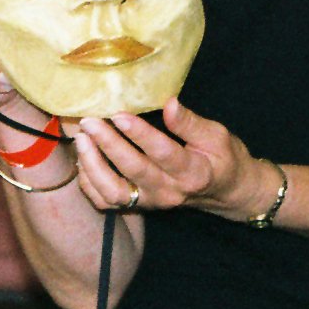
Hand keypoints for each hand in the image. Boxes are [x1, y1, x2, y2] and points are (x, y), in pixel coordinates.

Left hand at [73, 99, 271, 221]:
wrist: (227, 193)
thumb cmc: (223, 158)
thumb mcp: (216, 136)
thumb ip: (191, 123)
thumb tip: (170, 102)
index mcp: (193, 172)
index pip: (163, 153)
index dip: (139, 134)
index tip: (119, 114)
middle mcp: (169, 191)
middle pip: (133, 170)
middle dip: (107, 144)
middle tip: (89, 120)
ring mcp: (152, 202)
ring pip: (114, 192)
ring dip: (93, 165)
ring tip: (81, 138)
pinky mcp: (139, 206)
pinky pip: (107, 202)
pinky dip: (89, 183)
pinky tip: (83, 159)